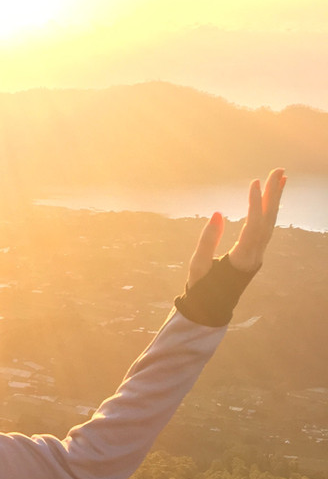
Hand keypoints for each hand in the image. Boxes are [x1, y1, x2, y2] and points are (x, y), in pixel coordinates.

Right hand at [187, 168, 285, 285]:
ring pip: (270, 223)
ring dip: (275, 200)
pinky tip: (271, 198)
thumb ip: (208, 239)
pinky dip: (270, 211)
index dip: (255, 204)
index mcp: (241, 259)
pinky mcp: (255, 252)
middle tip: (278, 171)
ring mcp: (258, 254)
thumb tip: (218, 213)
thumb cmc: (201, 287)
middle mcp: (255, 255)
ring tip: (281, 178)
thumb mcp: (198, 265)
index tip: (254, 183)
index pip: (253, 227)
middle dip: (273, 195)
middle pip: (268, 221)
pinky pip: (266, 228)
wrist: (211, 307)